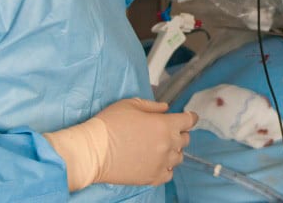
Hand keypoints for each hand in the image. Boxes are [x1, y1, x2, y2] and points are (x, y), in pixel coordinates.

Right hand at [43, 98, 197, 190]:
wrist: (93, 151)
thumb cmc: (109, 125)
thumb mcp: (131, 104)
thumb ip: (152, 106)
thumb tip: (165, 108)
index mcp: (165, 125)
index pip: (189, 121)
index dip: (189, 117)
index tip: (188, 117)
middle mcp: (168, 145)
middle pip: (185, 139)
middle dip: (179, 133)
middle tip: (167, 130)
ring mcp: (161, 163)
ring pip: (178, 157)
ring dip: (172, 150)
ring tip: (159, 147)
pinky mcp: (152, 178)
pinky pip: (168, 174)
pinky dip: (166, 167)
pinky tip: (156, 161)